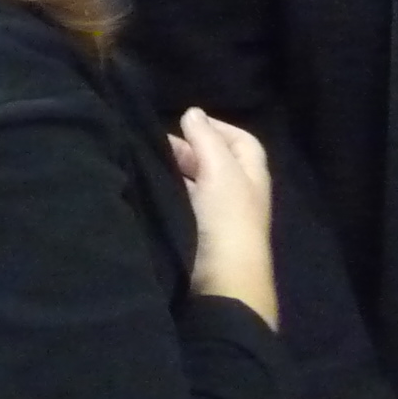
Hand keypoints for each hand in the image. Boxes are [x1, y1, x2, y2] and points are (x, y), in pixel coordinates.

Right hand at [169, 109, 274, 326]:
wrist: (221, 285)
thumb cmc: (227, 219)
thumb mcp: (221, 171)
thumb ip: (206, 140)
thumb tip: (193, 112)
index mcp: (252, 176)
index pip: (240, 141)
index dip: (216, 127)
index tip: (186, 121)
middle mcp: (238, 195)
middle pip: (215, 162)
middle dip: (189, 149)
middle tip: (156, 144)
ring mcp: (218, 219)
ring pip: (196, 185)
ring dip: (175, 173)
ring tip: (146, 164)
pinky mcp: (196, 239)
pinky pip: (182, 207)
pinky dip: (168, 196)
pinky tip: (149, 192)